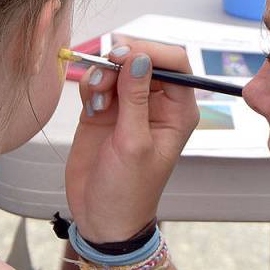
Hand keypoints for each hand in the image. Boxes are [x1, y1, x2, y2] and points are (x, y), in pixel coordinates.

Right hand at [66, 42, 198, 241]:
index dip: (150, 52)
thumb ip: (134, 98)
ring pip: (118, 67)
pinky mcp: (105, 110)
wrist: (102, 217)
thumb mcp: (133, 144)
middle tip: (103, 74)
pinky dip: (92, 86)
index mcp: (178, 110)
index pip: (175, 62)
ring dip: (103, 75)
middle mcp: (157, 103)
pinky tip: (91, 108)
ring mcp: (130, 105)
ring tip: (96, 101)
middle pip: (144, 59)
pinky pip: (99, 82)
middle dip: (121, 61)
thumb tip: (138, 58)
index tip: (123, 55)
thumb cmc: (128, 191)